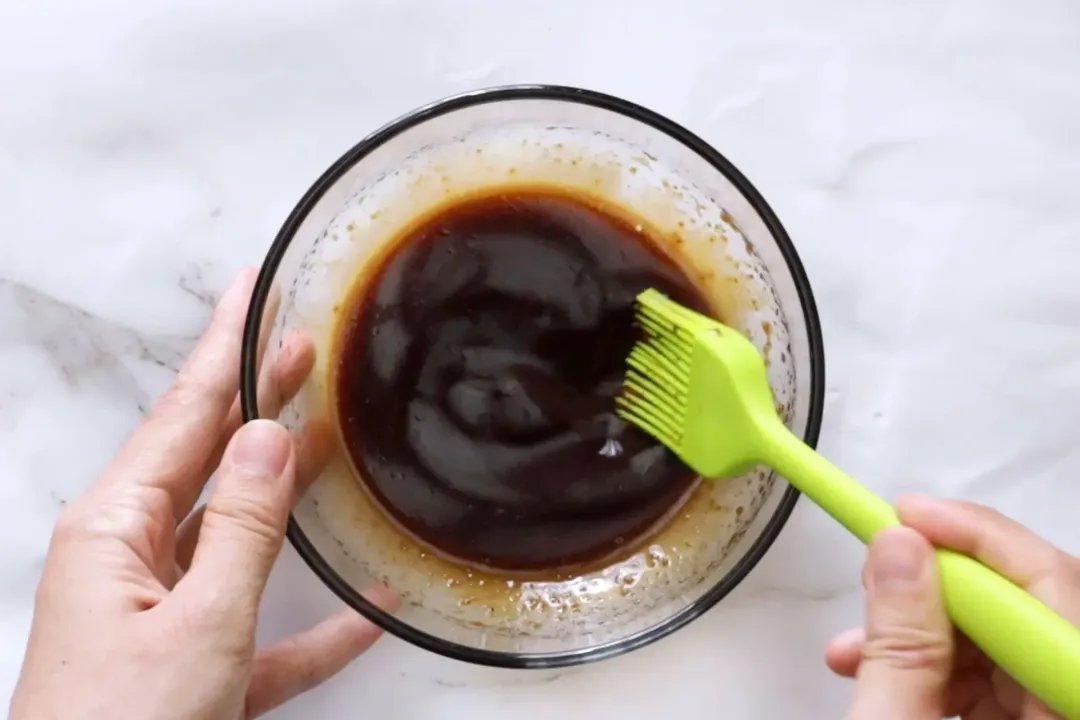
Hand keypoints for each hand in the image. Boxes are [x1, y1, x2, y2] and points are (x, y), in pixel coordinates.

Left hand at [10, 270, 395, 719]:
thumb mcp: (195, 625)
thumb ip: (239, 527)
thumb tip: (270, 435)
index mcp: (117, 527)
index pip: (184, 413)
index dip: (223, 348)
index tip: (250, 288)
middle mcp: (131, 556)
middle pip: (208, 458)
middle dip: (256, 397)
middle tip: (303, 340)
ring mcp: (161, 612)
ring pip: (237, 532)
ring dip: (287, 490)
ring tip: (330, 431)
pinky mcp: (191, 667)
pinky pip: (261, 629)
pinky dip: (312, 622)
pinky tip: (368, 610)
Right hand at [829, 495, 1079, 718]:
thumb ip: (901, 645)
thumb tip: (899, 547)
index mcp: (1072, 701)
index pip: (1055, 586)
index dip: (980, 539)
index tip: (908, 514)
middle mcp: (1073, 701)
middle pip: (1029, 610)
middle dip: (943, 583)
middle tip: (878, 570)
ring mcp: (1054, 717)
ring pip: (1003, 642)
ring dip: (923, 627)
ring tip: (855, 644)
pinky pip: (993, 680)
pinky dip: (932, 665)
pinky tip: (875, 669)